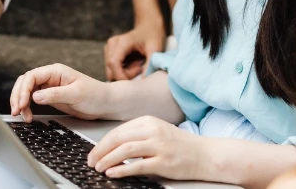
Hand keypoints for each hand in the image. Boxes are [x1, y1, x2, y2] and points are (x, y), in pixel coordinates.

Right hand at [9, 63, 113, 122]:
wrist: (106, 103)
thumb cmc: (95, 95)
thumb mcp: (76, 94)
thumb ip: (55, 95)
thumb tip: (35, 97)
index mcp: (56, 71)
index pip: (32, 76)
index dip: (23, 89)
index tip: (22, 104)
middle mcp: (50, 77)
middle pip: (25, 82)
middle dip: (18, 96)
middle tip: (16, 111)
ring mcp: (49, 87)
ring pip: (26, 91)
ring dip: (21, 102)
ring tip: (22, 116)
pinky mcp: (50, 97)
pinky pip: (32, 100)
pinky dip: (27, 107)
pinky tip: (28, 116)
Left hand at [89, 116, 211, 180]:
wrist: (204, 154)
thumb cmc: (179, 145)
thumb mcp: (157, 132)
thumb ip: (136, 136)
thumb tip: (110, 147)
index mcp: (148, 121)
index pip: (118, 130)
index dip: (102, 142)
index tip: (93, 152)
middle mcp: (153, 131)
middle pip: (118, 138)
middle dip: (100, 150)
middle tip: (91, 160)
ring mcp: (159, 146)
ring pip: (125, 150)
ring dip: (108, 160)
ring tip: (98, 167)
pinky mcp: (164, 162)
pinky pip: (138, 165)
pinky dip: (122, 170)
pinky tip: (113, 173)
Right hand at [104, 21, 164, 80]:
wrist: (149, 25)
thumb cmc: (153, 35)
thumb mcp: (155, 49)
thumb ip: (150, 64)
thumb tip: (143, 80)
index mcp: (121, 42)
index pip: (113, 63)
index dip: (121, 76)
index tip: (134, 81)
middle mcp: (112, 44)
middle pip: (110, 69)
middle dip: (124, 75)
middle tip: (140, 68)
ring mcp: (109, 48)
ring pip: (111, 71)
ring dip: (124, 73)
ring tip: (138, 64)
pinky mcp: (110, 52)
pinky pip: (113, 69)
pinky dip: (123, 71)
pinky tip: (134, 63)